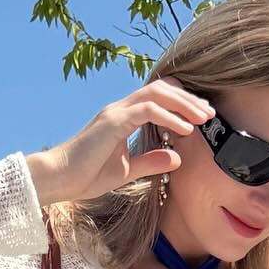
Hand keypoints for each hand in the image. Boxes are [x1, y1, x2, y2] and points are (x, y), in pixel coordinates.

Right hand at [24, 77, 215, 206]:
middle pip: (161, 89)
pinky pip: (147, 111)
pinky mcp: (112, 122)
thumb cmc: (86, 176)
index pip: (157, 97)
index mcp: (122, 117)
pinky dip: (169, 117)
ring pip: (156, 94)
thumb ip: (151, 162)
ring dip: (183, 104)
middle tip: (209, 113)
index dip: (181, 102)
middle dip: (188, 99)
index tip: (201, 117)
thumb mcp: (127, 171)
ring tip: (203, 118)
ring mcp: (115, 113)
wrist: (59, 179)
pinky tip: (185, 129)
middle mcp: (120, 109)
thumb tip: (177, 157)